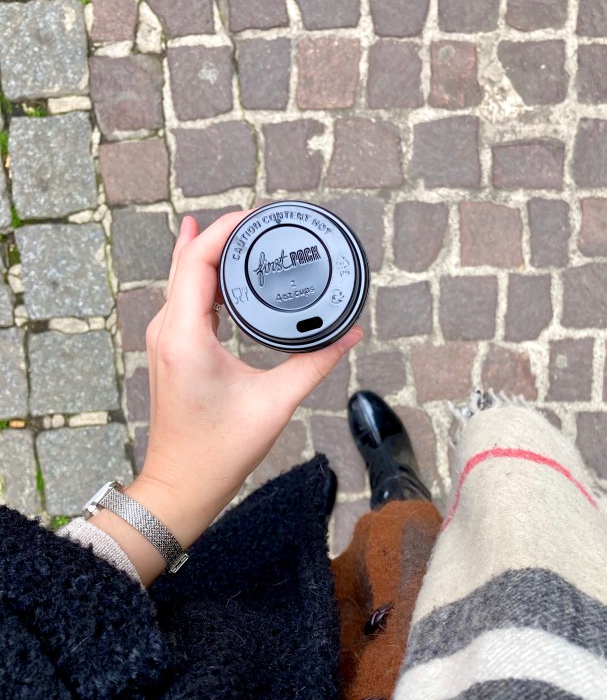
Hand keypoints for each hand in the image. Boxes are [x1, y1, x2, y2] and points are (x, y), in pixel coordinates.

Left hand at [92, 212, 361, 585]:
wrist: (182, 485)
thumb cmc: (220, 450)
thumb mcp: (276, 403)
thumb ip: (315, 363)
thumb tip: (349, 333)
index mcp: (185, 335)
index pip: (197, 259)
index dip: (226, 229)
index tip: (259, 215)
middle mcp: (168, 330)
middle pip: (187, 261)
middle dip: (222, 234)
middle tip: (261, 220)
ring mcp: (164, 340)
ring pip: (182, 278)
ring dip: (212, 254)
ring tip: (249, 236)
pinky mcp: (170, 350)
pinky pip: (183, 298)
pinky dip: (204, 278)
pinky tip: (226, 272)